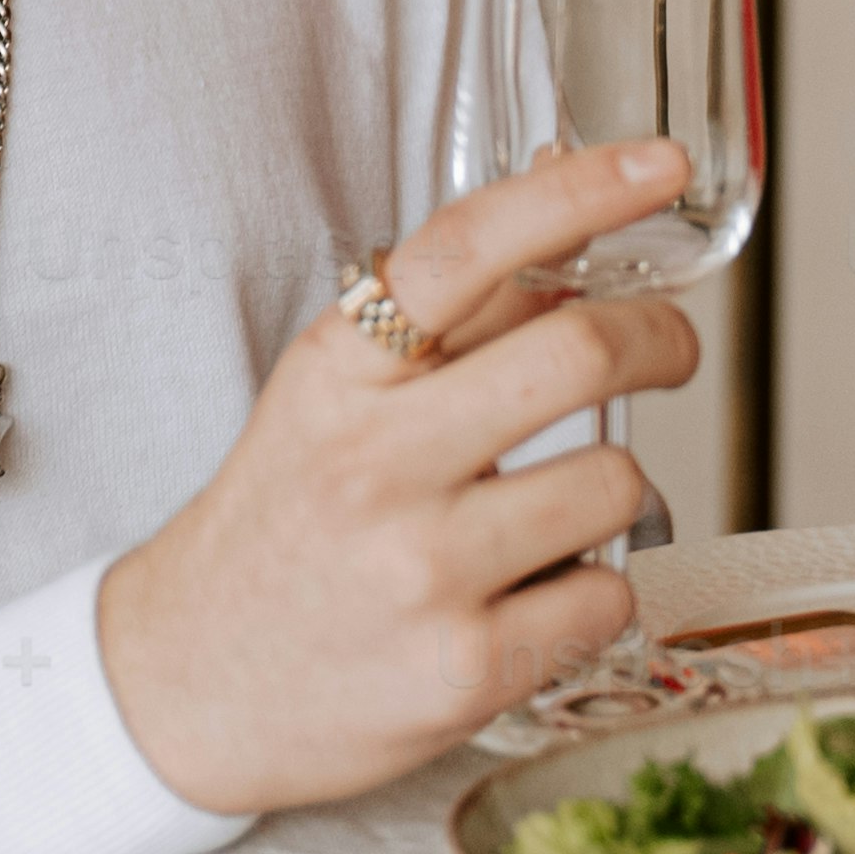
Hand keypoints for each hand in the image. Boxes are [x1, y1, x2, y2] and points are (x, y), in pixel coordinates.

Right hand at [92, 140, 707, 815]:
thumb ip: (456, 310)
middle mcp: (373, 464)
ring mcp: (419, 572)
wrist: (184, 689)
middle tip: (670, 349)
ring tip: (550, 515)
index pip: (465, 250)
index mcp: (338, 374)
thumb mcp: (336, 400)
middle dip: (661, 339)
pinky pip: (607, 597)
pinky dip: (594, 594)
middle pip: (579, 355)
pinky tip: (530, 601)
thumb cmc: (285, 525)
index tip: (661, 164)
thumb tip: (571, 189)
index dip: (579, 193)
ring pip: (615, 483)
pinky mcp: (462, 670)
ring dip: (610, 490)